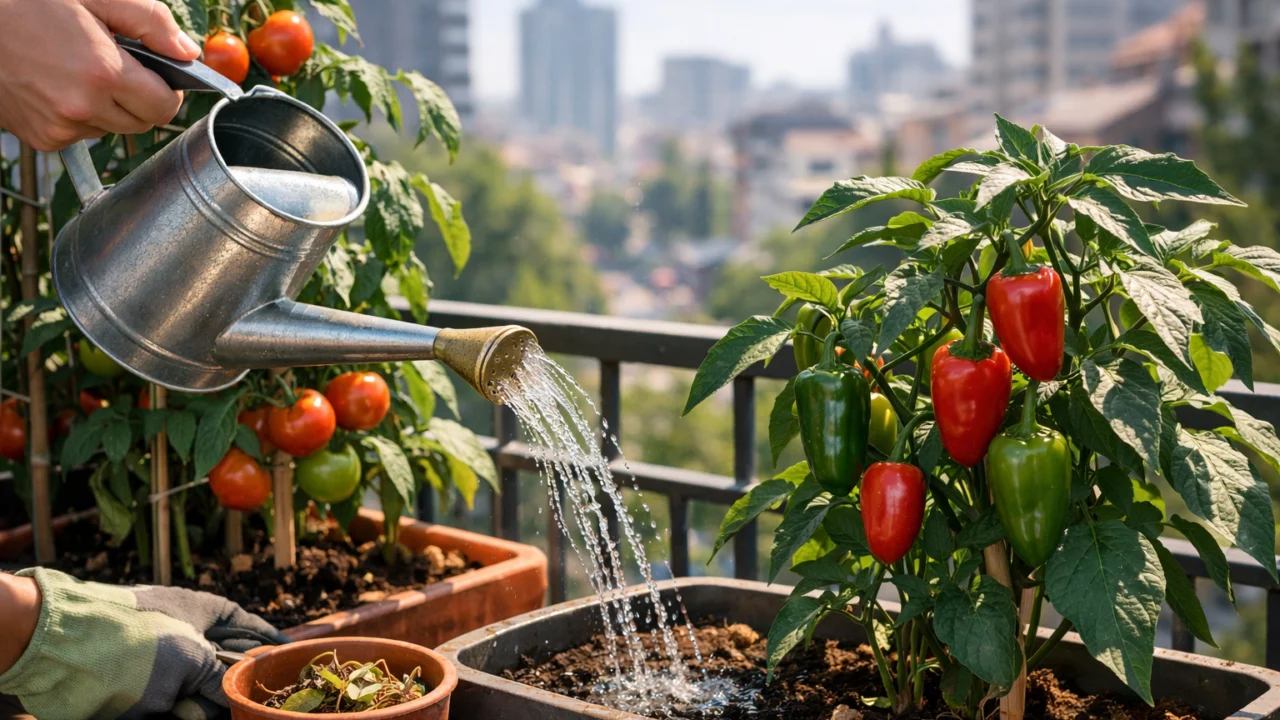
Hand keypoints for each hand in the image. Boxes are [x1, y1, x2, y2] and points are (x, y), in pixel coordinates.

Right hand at [0, 0, 201, 150]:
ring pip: (110, 129)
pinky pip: (79, 135)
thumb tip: (188, 53)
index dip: (167, 90)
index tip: (157, 74)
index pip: (165, 108)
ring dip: (106, 106)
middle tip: (114, 65)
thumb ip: (152, 22)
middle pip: (141, 123)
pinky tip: (57, 84)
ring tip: (77, 70)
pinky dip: (77, 115)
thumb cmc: (30, 1)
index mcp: (102, 73)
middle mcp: (81, 108)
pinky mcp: (41, 137)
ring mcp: (58, 127)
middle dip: (139, 98)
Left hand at [0, 568, 288, 719]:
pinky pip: (173, 704)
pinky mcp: (139, 690)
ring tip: (214, 710)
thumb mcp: (190, 657)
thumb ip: (218, 676)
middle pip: (224, 661)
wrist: (62, 651)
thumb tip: (232, 694)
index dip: (267, 639)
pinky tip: (185, 716)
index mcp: (198, 611)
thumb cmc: (133, 639)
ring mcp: (158, 662)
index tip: (288, 652)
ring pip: (199, 688)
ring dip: (208, 703)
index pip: (244, 622)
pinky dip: (183, 713)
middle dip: (240, 680)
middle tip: (257, 697)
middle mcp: (181, 634)